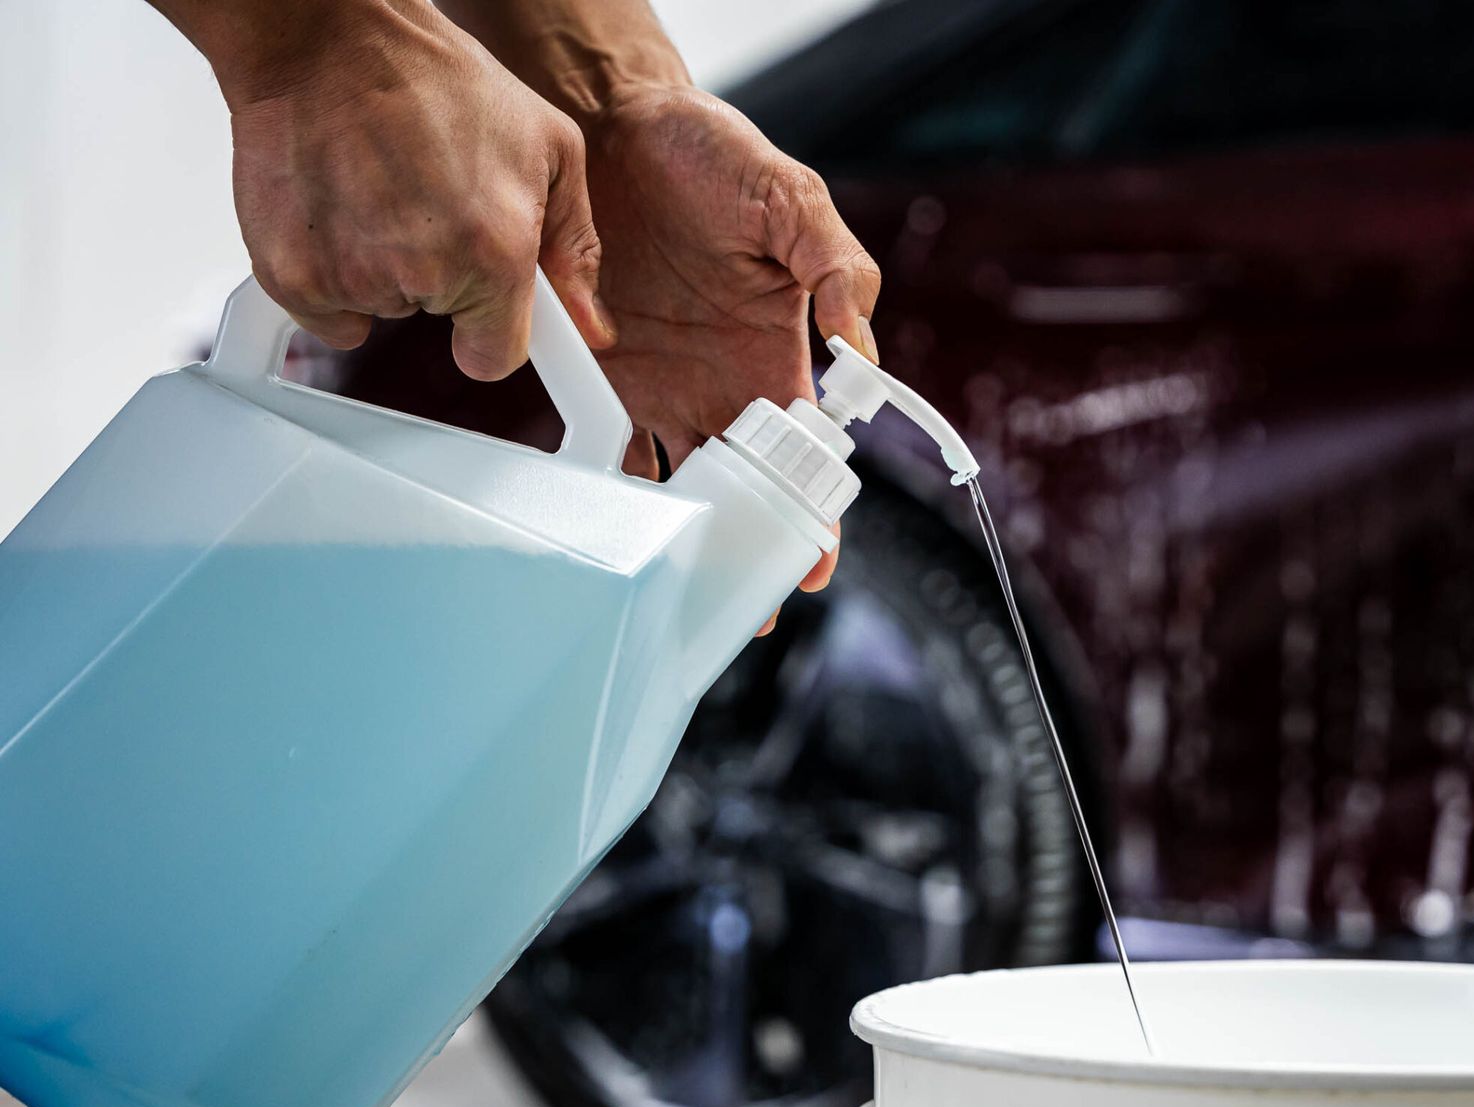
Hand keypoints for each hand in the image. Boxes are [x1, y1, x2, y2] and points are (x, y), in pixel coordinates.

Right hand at [186, 0, 615, 377]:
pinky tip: (337, 208)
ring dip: (379, 269)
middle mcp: (423, 272)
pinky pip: (323, 310)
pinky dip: (326, 273)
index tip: (481, 299)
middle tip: (425, 203)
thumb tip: (591, 329)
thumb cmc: (436, 81)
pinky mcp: (290, 276)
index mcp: (495, 253)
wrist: (328, 38)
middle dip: (436, 278)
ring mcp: (351, 277)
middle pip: (434, 321)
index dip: (490, 326)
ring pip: (378, 311)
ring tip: (379, 190)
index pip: (495, 358)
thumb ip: (575, 247)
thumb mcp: (549, 148)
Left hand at [580, 86, 879, 628]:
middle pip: (745, 493)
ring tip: (678, 598)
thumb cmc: (713, 156)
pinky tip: (606, 534)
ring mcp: (663, 386)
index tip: (811, 565)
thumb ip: (839, 266)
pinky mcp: (607, 375)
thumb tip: (862, 347)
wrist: (615, 124)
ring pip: (680, 487)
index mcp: (778, 358)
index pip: (805, 458)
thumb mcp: (793, 200)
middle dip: (747, 553)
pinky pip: (607, 444)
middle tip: (743, 610)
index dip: (813, 517)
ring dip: (681, 543)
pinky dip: (606, 490)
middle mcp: (723, 386)